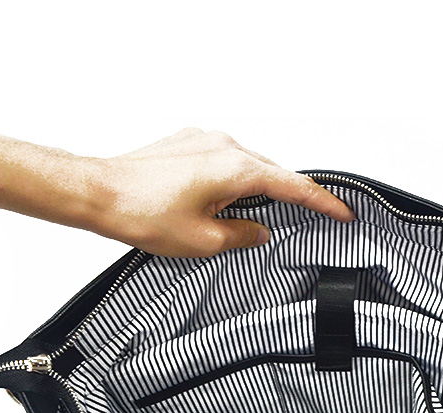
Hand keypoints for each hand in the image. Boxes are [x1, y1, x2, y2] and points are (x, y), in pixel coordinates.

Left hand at [98, 127, 355, 256]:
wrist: (97, 192)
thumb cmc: (141, 212)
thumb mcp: (204, 241)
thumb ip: (243, 235)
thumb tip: (259, 232)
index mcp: (236, 170)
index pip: (294, 187)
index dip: (324, 203)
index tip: (344, 213)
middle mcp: (223, 146)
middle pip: (273, 174)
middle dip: (293, 197)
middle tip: (313, 217)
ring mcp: (204, 141)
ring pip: (248, 167)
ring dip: (258, 191)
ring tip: (254, 218)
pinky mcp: (187, 143)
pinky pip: (225, 160)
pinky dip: (234, 180)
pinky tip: (225, 200)